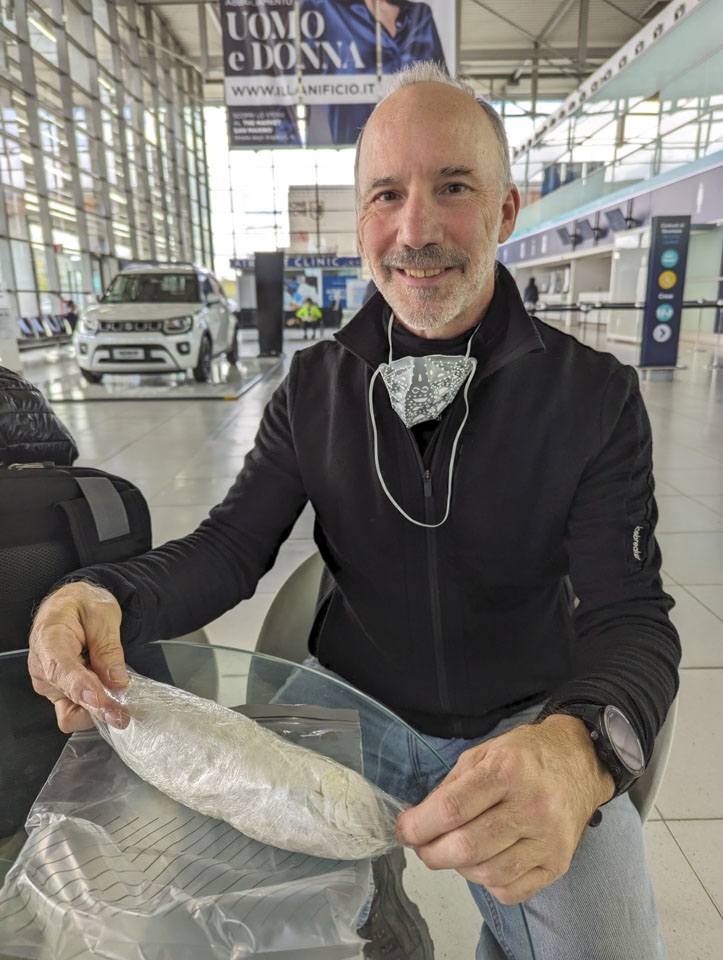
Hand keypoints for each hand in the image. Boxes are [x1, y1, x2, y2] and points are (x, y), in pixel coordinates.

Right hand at [28, 582, 129, 732]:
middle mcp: (42, 666)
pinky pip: (76, 711)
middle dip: (99, 705)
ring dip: (100, 708)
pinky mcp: (59, 693)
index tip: (100, 699)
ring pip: (72, 711)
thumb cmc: (82, 603)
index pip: (60, 669)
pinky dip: (96, 708)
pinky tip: (112, 695)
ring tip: (121, 693)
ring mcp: (49, 683)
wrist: (72, 603)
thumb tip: (117, 680)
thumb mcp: (103, 613)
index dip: (80, 688)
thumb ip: (109, 646)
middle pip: (67, 698)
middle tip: (127, 708)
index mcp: (49, 637)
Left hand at [395, 715, 613, 903]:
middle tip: (423, 846)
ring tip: (455, 850)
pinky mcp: (558, 863)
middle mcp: (531, 806)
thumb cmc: (527, 756)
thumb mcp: (484, 753)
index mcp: (508, 771)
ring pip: (487, 873)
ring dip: (458, 868)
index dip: (419, 825)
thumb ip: (452, 786)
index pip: (452, 809)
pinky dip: (487, 883)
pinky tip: (484, 862)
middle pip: (467, 847)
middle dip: (432, 852)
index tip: (404, 830)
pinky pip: (511, 890)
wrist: (580, 762)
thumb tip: (420, 819)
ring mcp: (548, 839)